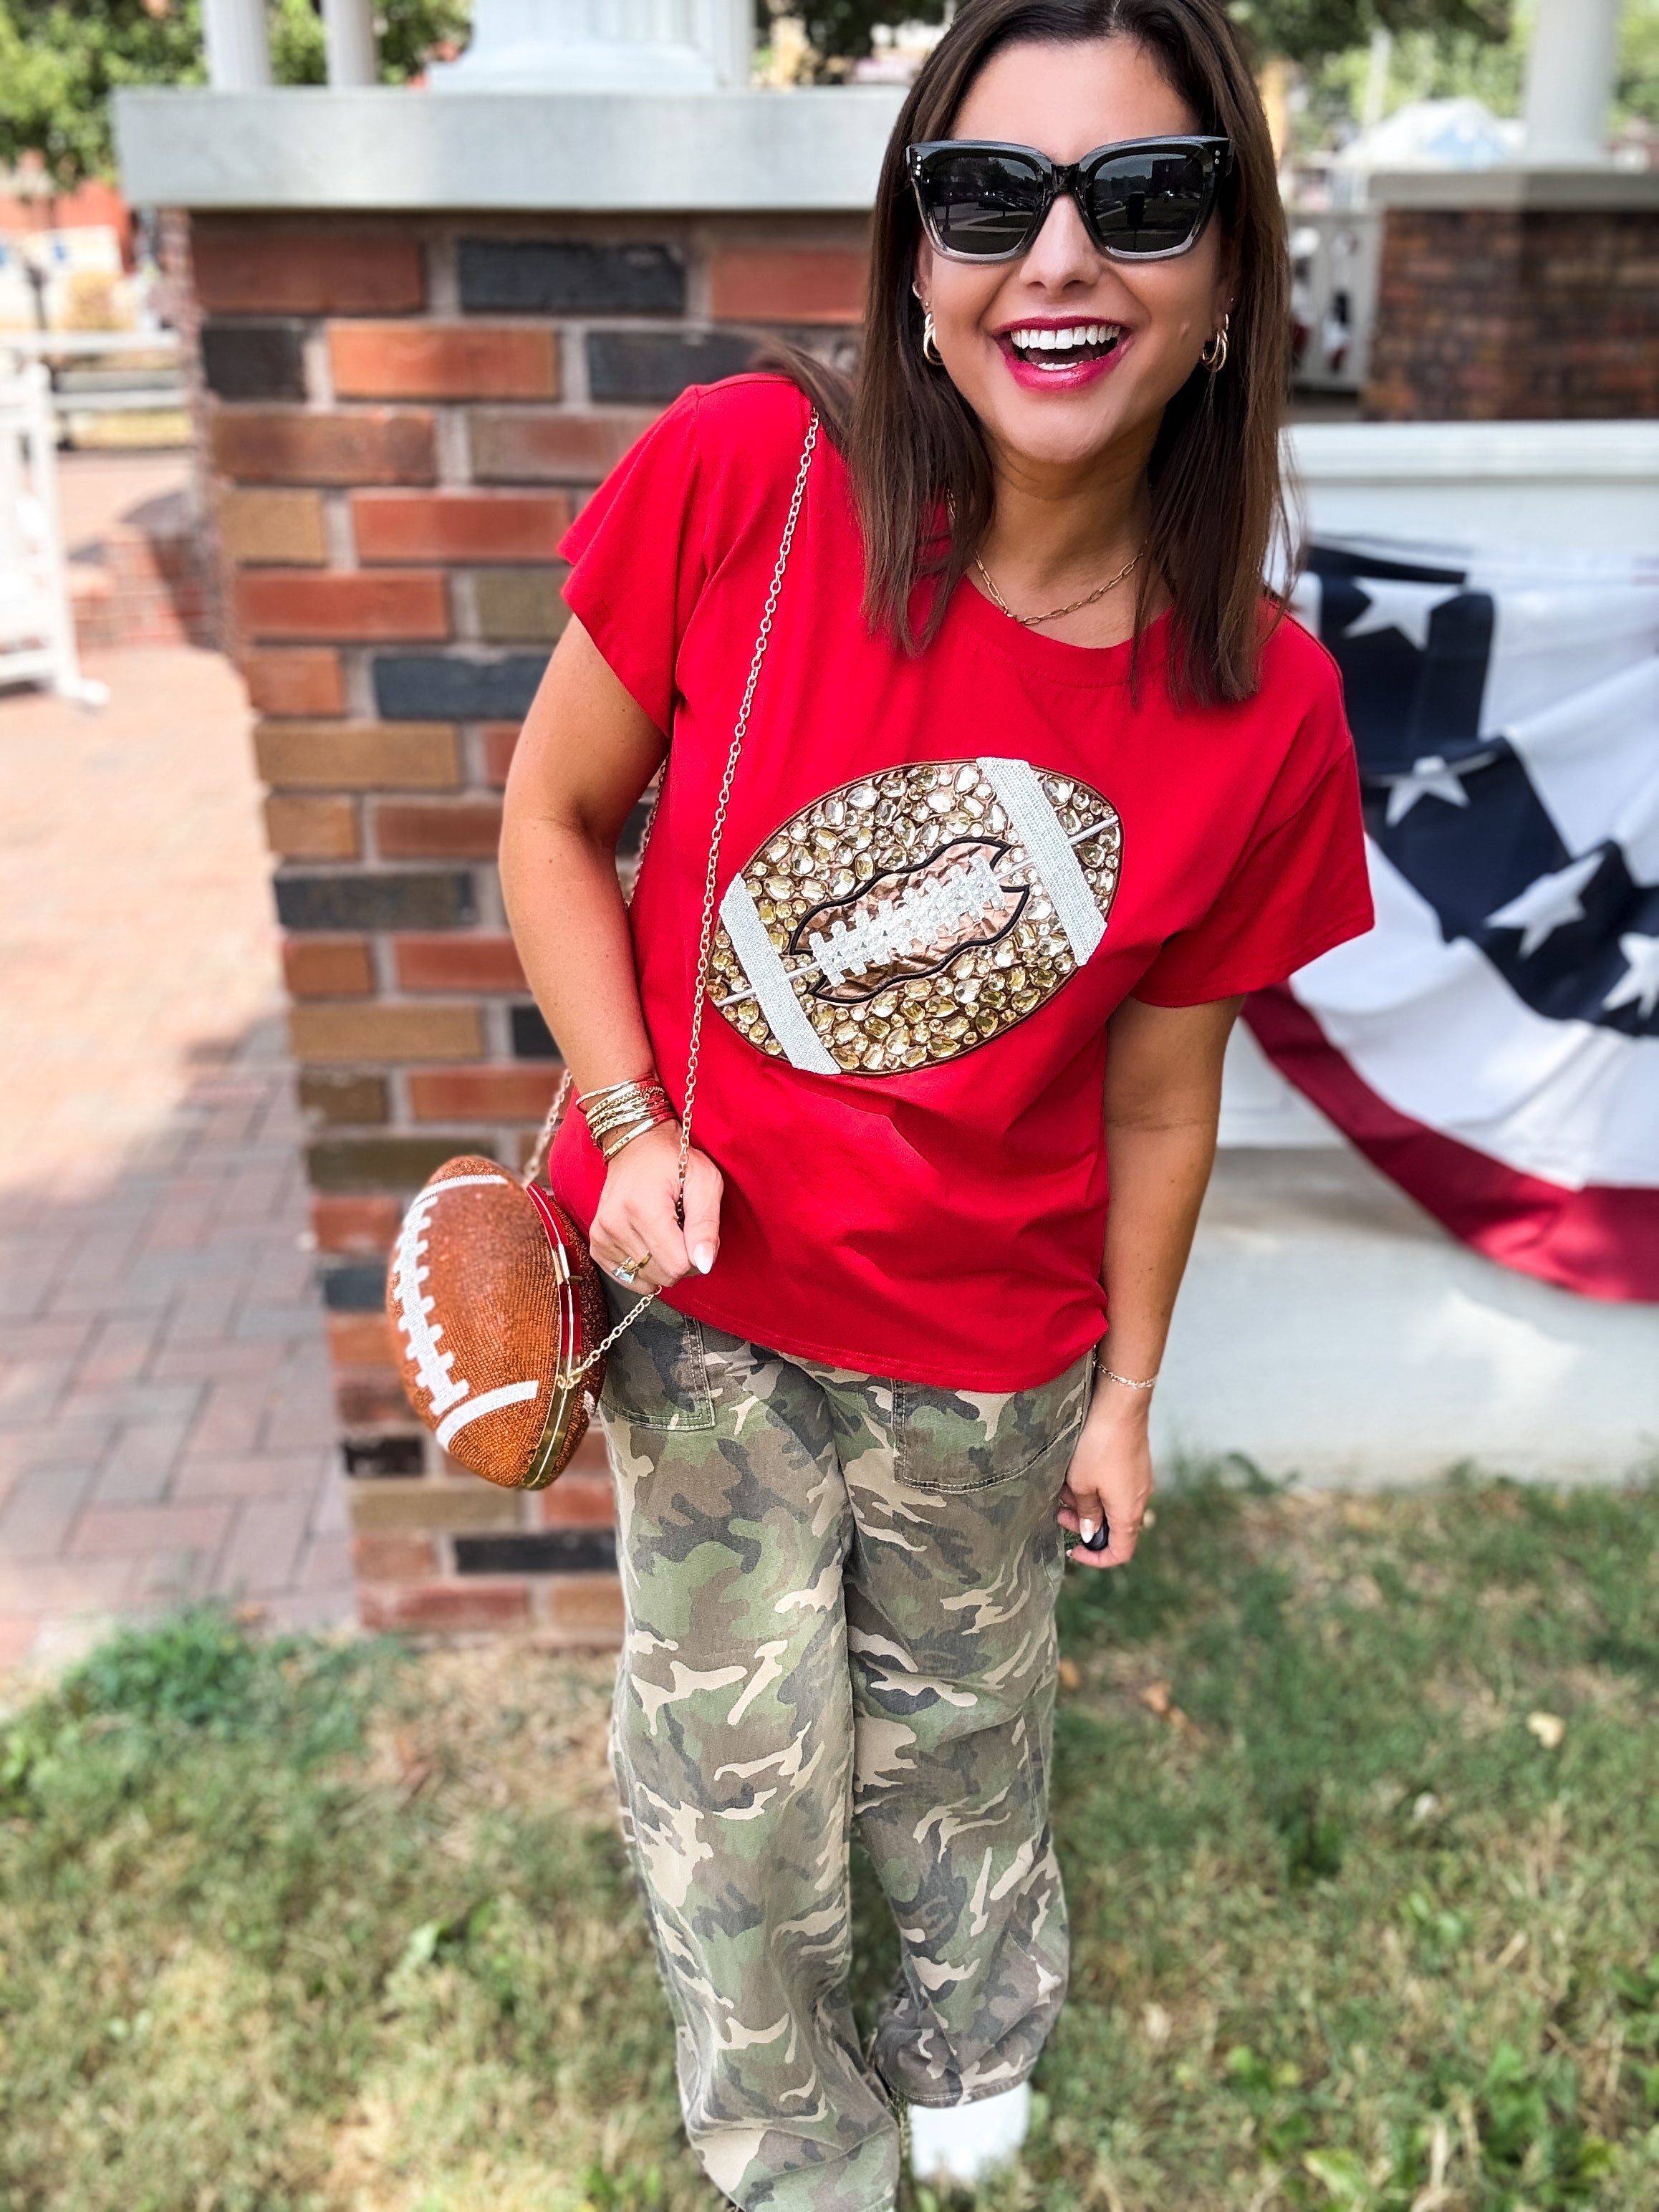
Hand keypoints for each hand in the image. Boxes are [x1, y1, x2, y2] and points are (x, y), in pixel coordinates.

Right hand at [587, 1122, 723, 1290]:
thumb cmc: (675, 1159)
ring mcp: (601, 1235)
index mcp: (643, 1209)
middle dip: (681, 1260)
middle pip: (663, 1275)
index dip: (696, 1256)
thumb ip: (706, 1225)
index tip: (695, 1231)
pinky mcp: (597, 1244)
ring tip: (664, 1230)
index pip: (678, 1265)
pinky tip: (648, 1243)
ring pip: (646, 1279)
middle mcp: (615, 1224)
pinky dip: (644, 1267)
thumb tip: (703, 1265)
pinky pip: (627, 1278)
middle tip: (682, 1229)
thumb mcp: (705, 1182)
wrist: (636, 1143)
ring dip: (663, 1262)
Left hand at [1057, 1392, 1154, 1570]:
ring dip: (1087, 1503)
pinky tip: (1077, 1472)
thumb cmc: (1099, 1447)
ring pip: (1112, 1506)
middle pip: (1114, 1529)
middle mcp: (1139, 1500)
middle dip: (1084, 1526)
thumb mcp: (1082, 1484)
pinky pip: (1116, 1488)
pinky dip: (1097, 1488)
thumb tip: (1091, 1533)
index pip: (1120, 1552)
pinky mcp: (1135, 1465)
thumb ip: (1086, 1513)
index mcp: (1128, 1513)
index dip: (1096, 1559)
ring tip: (1064, 1487)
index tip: (1074, 1549)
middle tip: (1060, 1512)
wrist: (1120, 1406)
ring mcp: (1139, 1481)